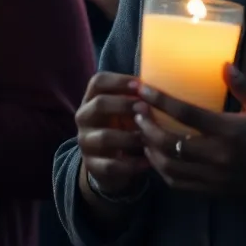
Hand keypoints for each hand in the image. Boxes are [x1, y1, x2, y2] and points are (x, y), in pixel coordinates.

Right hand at [76, 72, 149, 199]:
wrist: (108, 162)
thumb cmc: (124, 127)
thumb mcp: (126, 110)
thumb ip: (137, 97)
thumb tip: (161, 88)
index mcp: (92, 98)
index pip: (98, 81)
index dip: (118, 80)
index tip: (139, 84)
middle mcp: (84, 117)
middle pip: (99, 104)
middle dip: (124, 104)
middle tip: (145, 108)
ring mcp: (85, 142)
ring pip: (105, 137)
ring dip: (130, 136)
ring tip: (149, 138)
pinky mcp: (92, 165)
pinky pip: (111, 165)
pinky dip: (131, 164)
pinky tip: (148, 161)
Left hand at [134, 64, 245, 196]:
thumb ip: (242, 84)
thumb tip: (224, 64)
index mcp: (229, 130)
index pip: (186, 114)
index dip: (160, 101)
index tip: (143, 90)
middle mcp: (218, 155)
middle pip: (170, 142)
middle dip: (147, 126)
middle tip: (137, 112)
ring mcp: (215, 176)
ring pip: (170, 167)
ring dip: (151, 150)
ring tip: (143, 134)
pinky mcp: (216, 190)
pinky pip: (181, 184)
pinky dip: (164, 172)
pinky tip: (158, 158)